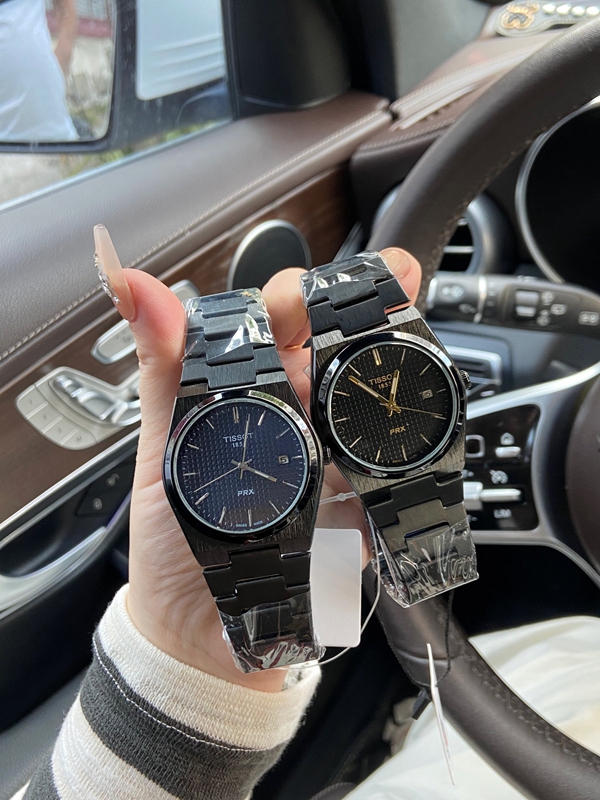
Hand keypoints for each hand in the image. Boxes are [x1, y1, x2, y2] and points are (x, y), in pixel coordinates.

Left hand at [95, 225, 420, 690]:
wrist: (204, 631)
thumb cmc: (172, 540)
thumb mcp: (161, 450)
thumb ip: (160, 371)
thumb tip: (131, 285)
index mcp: (247, 389)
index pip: (277, 319)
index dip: (297, 289)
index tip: (310, 284)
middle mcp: (297, 412)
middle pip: (337, 340)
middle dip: (364, 302)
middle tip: (388, 280)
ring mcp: (336, 455)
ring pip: (372, 389)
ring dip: (396, 351)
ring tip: (410, 327)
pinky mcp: (364, 500)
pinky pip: (395, 460)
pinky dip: (409, 433)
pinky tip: (415, 411)